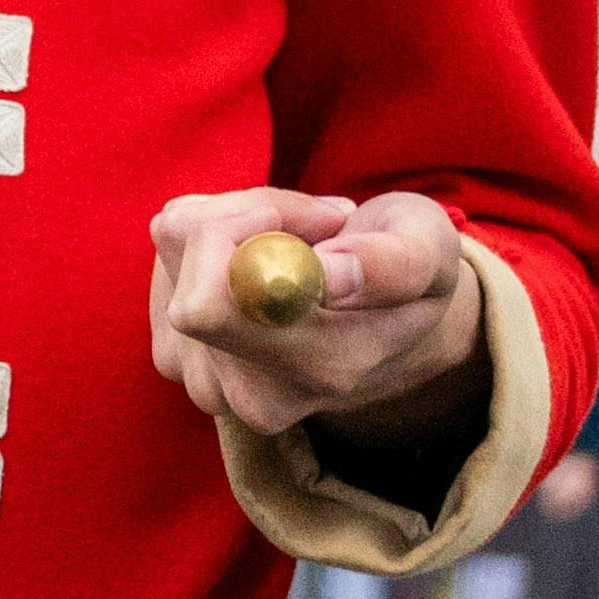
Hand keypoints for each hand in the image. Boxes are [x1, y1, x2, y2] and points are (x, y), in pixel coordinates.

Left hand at [148, 187, 486, 442]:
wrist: (379, 314)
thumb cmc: (406, 271)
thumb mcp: (429, 252)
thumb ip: (390, 266)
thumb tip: (324, 272)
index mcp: (314, 373)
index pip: (207, 307)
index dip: (246, 232)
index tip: (318, 220)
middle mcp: (242, 390)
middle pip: (189, 250)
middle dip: (254, 209)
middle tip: (318, 219)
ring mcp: (198, 372)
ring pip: (180, 236)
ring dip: (240, 217)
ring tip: (299, 243)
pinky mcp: (169, 340)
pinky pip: (170, 243)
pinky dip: (216, 230)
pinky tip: (263, 257)